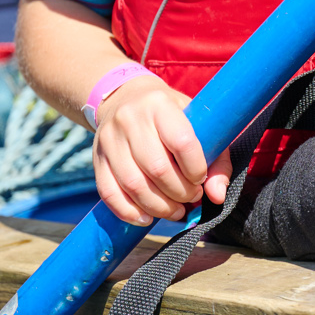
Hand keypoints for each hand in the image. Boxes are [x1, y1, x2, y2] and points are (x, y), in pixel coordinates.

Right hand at [92, 75, 231, 224]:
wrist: (125, 97)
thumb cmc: (171, 115)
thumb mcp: (198, 123)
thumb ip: (216, 159)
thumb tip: (217, 196)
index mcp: (160, 105)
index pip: (181, 142)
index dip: (195, 169)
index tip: (201, 179)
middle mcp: (131, 119)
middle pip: (157, 168)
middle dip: (179, 193)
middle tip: (191, 198)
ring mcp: (110, 139)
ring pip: (133, 184)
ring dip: (158, 207)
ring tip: (175, 211)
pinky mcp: (97, 158)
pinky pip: (109, 192)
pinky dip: (129, 212)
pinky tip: (146, 217)